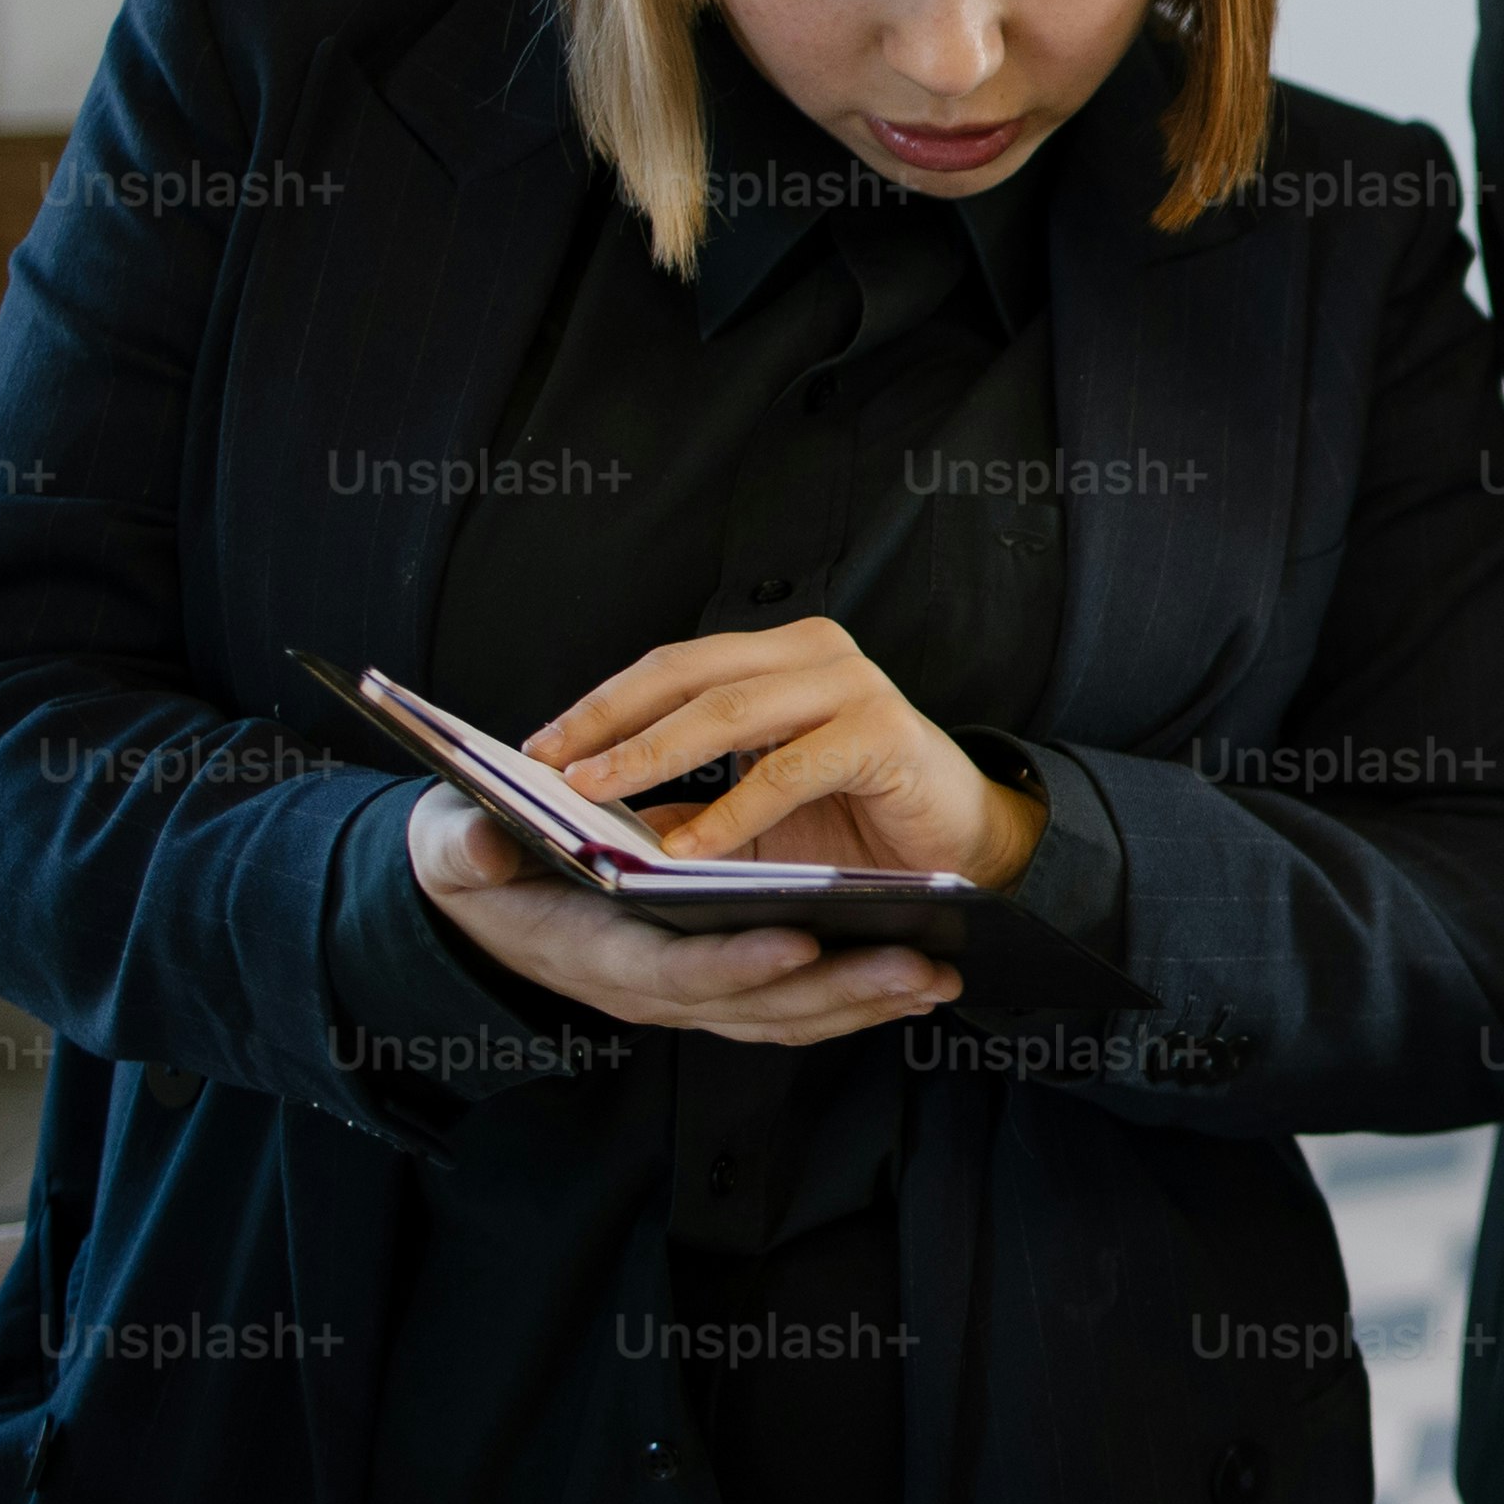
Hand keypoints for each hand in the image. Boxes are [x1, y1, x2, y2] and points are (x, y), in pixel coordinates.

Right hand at [404, 781, 958, 1045]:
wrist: (475, 899)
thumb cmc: (473, 865)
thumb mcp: (453, 850)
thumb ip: (466, 850)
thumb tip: (478, 843)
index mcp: (589, 954)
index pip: (674, 971)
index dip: (737, 961)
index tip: (802, 937)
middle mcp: (644, 990)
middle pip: (754, 1004)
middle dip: (840, 988)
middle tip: (922, 965)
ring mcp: (683, 996)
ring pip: (784, 1013)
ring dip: (863, 1000)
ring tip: (941, 974)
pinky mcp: (711, 989)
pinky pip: (789, 1007)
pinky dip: (850, 1000)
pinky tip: (911, 981)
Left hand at [528, 614, 1045, 885]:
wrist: (968, 849)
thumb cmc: (858, 824)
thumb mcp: (753, 808)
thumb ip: (685, 800)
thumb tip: (587, 814)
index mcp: (780, 655)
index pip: (671, 666)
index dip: (600, 702)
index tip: (535, 746)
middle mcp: (816, 653)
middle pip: (688, 674)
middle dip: (609, 721)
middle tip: (549, 765)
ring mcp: (854, 687)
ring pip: (729, 711)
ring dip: (651, 755)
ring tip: (592, 796)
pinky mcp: (883, 736)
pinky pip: (788, 771)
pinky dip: (730, 813)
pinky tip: (685, 850)